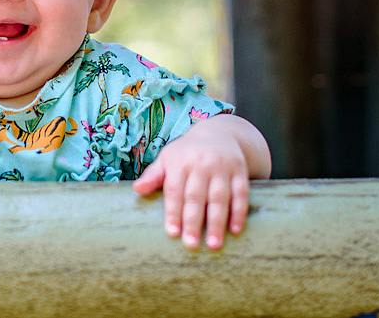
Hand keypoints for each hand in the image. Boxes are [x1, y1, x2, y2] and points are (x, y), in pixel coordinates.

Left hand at [132, 118, 253, 249]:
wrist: (218, 133)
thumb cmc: (186, 153)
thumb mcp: (167, 159)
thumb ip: (153, 176)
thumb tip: (137, 189)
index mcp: (179, 162)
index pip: (174, 190)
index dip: (173, 211)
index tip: (172, 233)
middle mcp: (201, 163)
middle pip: (196, 196)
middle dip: (193, 221)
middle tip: (190, 245)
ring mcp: (222, 167)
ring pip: (220, 197)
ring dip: (217, 222)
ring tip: (213, 245)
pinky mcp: (239, 170)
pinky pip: (240, 193)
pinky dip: (239, 213)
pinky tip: (235, 231)